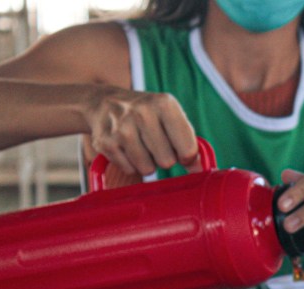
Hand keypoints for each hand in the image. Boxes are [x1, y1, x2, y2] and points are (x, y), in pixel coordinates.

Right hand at [84, 86, 198, 176]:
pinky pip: (130, 170)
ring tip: (140, 144)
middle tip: (155, 144)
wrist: (104, 103)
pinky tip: (126, 147)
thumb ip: (188, 142)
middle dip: (164, 158)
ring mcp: (122, 128)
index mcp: (164, 104)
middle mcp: (142, 113)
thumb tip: (199, 169)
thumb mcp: (170, 117)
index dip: (187, 157)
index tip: (182, 152)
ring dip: (147, 163)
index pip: (188, 148)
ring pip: (148, 168)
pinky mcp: (106, 142)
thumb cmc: (147, 114)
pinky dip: (131, 164)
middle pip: (167, 161)